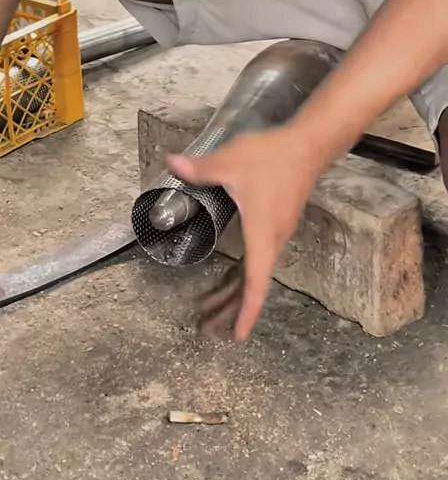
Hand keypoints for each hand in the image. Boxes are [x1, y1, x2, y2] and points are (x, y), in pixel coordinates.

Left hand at [167, 127, 319, 340]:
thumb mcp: (231, 161)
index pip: (256, 282)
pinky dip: (245, 271)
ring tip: (215, 308)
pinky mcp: (279, 221)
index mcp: (262, 233)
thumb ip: (200, 169)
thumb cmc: (273, 157)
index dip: (247, 311)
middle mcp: (274, 239)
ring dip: (238, 291)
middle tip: (211, 330)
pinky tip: (232, 271)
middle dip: (234, 308)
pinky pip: (261, 255)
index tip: (239, 336)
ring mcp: (279, 231)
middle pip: (255, 283)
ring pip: (258, 270)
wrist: (309, 144)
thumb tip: (170, 163)